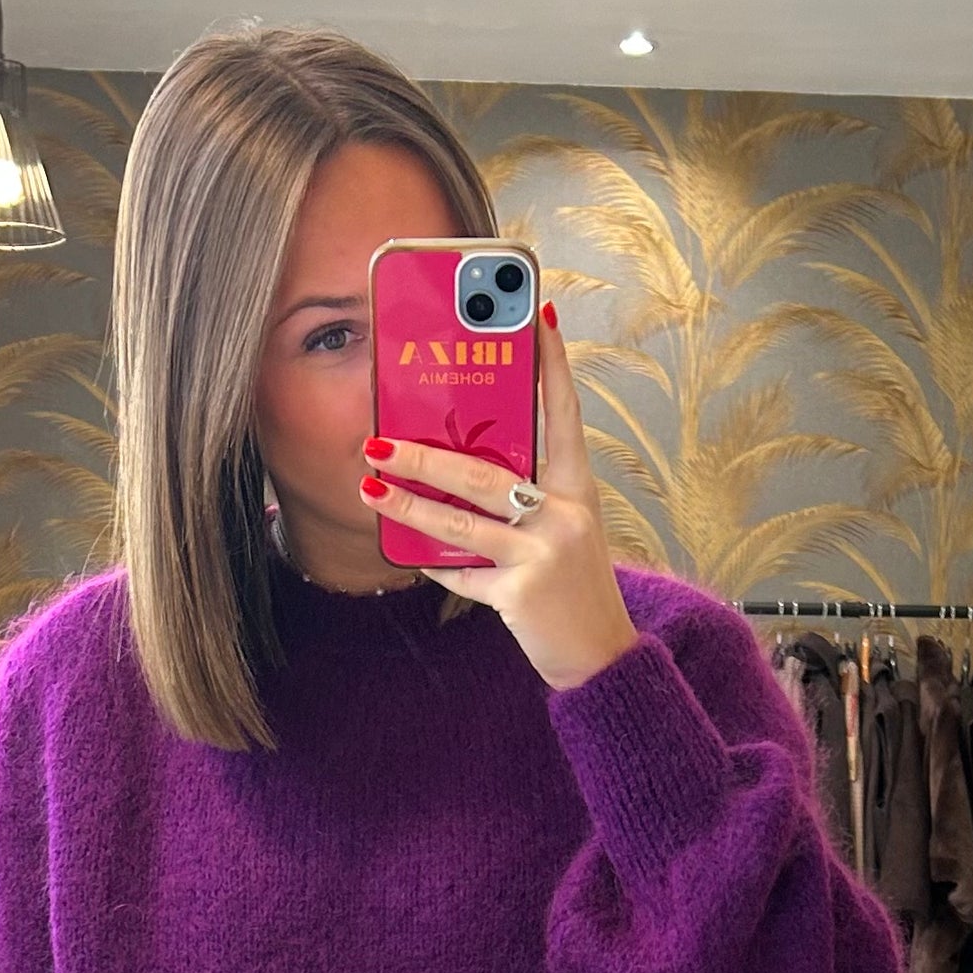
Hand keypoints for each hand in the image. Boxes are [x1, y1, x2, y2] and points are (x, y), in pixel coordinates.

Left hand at [359, 301, 637, 691]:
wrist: (602, 657)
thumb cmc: (574, 587)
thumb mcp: (564, 531)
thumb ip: (526, 498)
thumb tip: (458, 465)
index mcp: (578, 490)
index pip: (564, 414)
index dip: (552, 365)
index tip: (538, 315)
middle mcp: (565, 516)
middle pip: (484, 474)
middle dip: (425, 457)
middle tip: (379, 441)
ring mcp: (543, 556)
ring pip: (461, 525)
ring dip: (408, 506)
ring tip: (370, 490)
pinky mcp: (522, 595)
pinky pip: (464, 576)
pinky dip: (437, 567)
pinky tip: (409, 554)